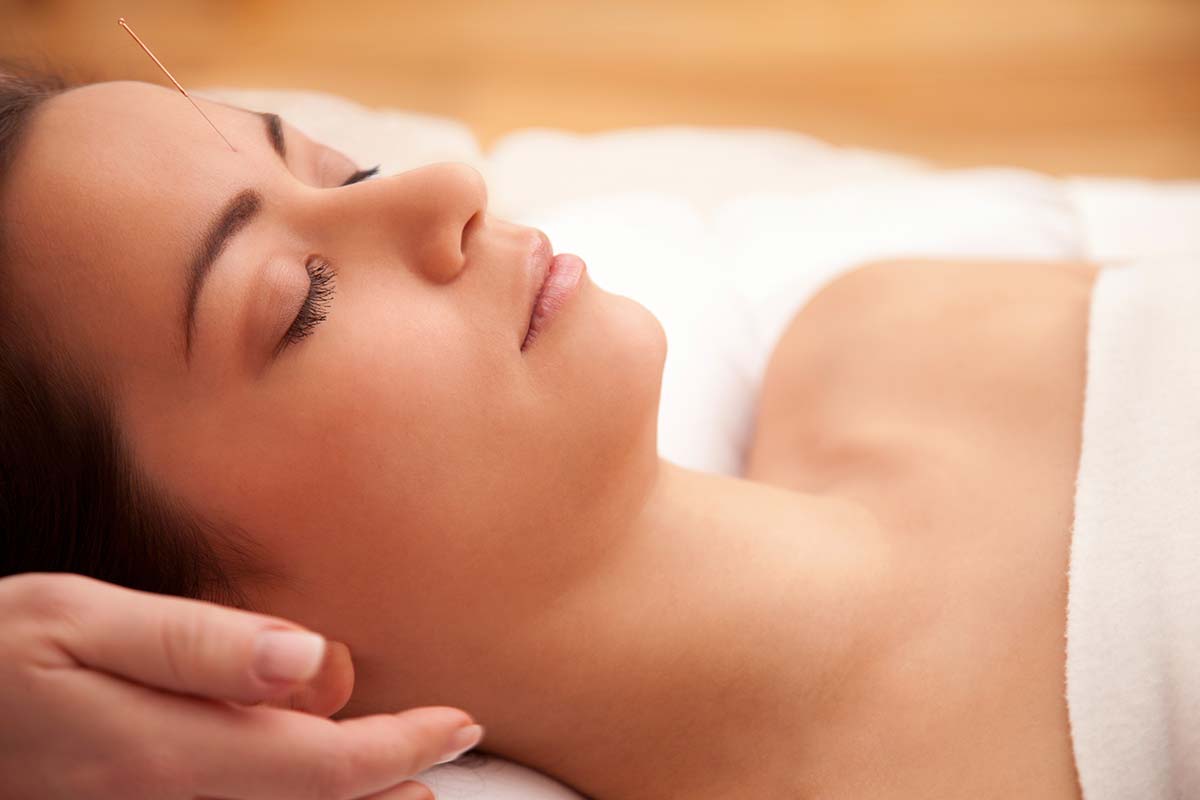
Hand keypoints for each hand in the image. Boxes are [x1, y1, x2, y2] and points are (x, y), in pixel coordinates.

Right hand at [0, 572, 482, 799]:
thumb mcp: (85, 619)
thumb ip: (201, 646)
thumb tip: (311, 659)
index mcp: (170, 752)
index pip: (326, 768)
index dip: (405, 748)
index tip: (459, 722)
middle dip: (392, 787)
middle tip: (444, 748)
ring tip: (403, 778)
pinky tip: (300, 780)